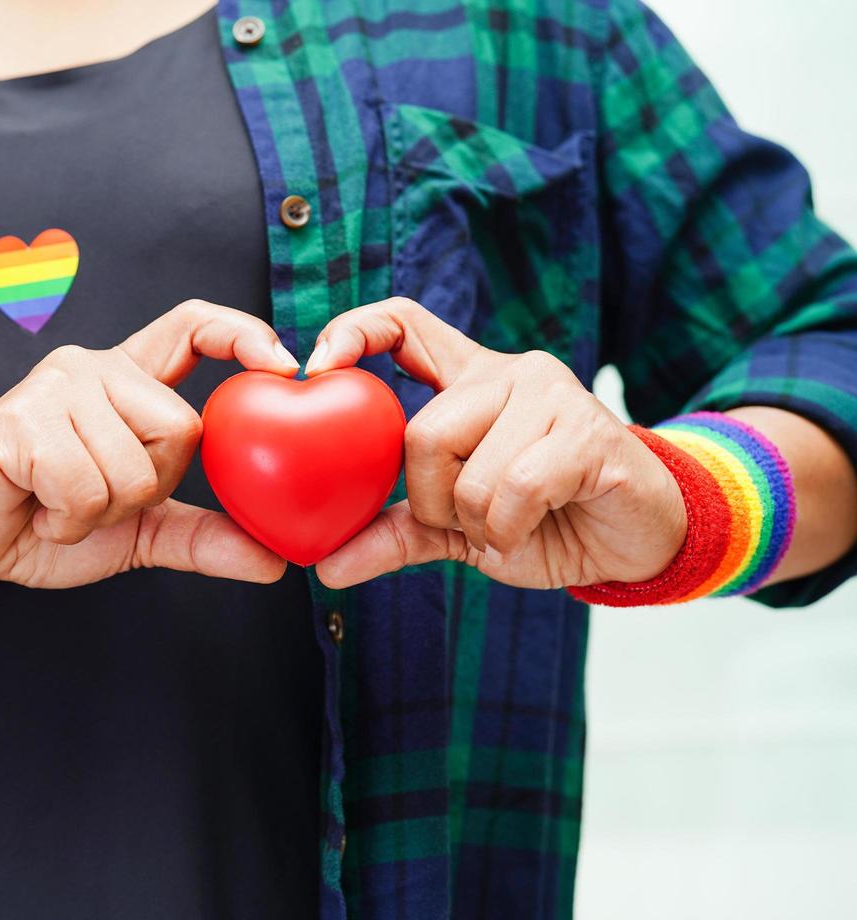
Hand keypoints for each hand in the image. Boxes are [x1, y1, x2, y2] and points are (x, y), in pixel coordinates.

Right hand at [0, 300, 301, 587]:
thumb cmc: (41, 520)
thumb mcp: (134, 531)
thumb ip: (202, 537)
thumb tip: (275, 561)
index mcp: (127, 381)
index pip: (192, 326)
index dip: (242, 334)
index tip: (283, 363)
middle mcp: (94, 368)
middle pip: (181, 428)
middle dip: (149, 487)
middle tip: (96, 498)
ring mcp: (56, 388)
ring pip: (133, 465)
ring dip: (101, 511)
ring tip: (58, 503)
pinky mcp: (21, 420)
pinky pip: (84, 484)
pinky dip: (68, 519)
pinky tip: (38, 508)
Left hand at [307, 298, 687, 589]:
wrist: (634, 545)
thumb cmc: (546, 523)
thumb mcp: (457, 530)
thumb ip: (395, 535)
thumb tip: (328, 566)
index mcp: (469, 382)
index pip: (405, 322)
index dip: (356, 329)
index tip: (317, 365)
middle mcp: (508, 373)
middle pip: (421, 430)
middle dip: (433, 499)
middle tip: (471, 520)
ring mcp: (552, 395)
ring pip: (466, 464)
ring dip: (477, 520)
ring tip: (512, 523)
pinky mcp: (589, 432)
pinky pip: (514, 486)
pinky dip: (509, 528)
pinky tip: (533, 528)